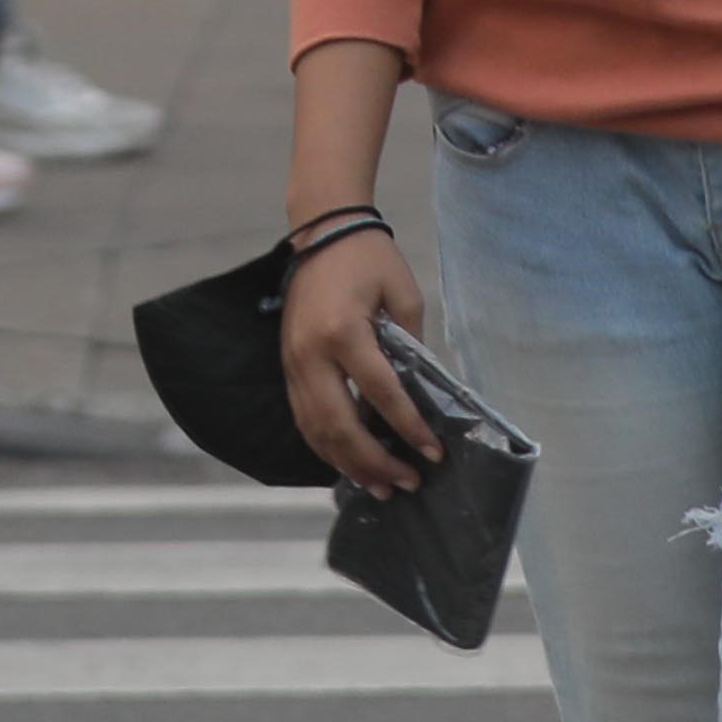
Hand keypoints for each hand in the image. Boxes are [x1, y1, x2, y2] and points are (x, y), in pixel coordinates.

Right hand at [281, 227, 435, 494]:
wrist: (323, 233)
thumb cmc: (370, 260)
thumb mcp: (404, 295)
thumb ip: (413, 346)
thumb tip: (423, 395)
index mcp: (343, 332)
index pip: (380, 394)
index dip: (408, 428)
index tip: (433, 453)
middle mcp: (310, 354)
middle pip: (339, 425)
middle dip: (374, 462)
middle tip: (407, 484)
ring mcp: (293, 363)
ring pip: (315, 430)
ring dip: (348, 464)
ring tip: (380, 488)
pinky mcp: (287, 367)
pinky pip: (304, 418)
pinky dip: (326, 446)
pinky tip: (350, 464)